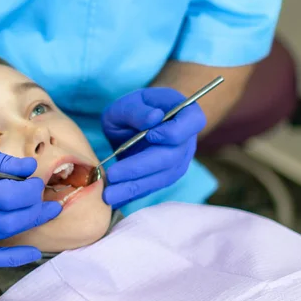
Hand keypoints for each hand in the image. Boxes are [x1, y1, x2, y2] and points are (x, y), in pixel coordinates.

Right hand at [0, 134, 60, 267]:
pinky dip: (10, 258)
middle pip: (8, 220)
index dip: (29, 191)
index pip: (6, 196)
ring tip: (47, 215)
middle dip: (35, 211)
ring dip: (28, 226)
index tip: (36, 182)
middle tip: (50, 202)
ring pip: (1, 236)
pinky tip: (32, 254)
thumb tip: (29, 169)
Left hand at [101, 87, 205, 207]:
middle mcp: (187, 142)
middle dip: (140, 167)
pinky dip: (131, 194)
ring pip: (160, 178)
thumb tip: (153, 119)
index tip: (150, 135)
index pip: (192, 122)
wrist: (138, 122)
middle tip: (113, 174)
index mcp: (186, 114)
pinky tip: (114, 198)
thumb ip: (138, 109)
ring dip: (133, 187)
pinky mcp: (165, 178)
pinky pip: (151, 188)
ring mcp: (179, 162)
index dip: (173, 132)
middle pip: (171, 157)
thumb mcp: (131, 101)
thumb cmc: (136, 108)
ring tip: (108, 194)